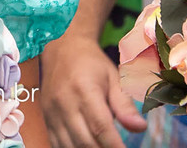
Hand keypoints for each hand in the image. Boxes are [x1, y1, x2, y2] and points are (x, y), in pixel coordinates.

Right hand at [41, 32, 145, 147]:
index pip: (100, 127)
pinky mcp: (46, 118)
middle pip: (84, 141)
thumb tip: (140, 128)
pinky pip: (56, 144)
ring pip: (69, 146)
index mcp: (84, 90)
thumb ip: (124, 105)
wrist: (62, 48)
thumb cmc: (92, 63)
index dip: (114, 146)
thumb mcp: (113, 77)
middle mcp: (64, 103)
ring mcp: (52, 112)